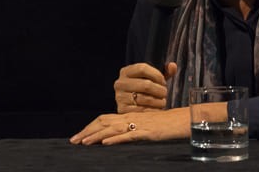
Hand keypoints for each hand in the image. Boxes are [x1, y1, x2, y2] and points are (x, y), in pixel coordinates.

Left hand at [69, 108, 189, 145]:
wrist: (185, 120)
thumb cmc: (168, 124)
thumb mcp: (148, 124)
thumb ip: (135, 127)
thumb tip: (118, 135)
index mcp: (132, 116)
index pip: (105, 119)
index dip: (91, 126)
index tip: (79, 136)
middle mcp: (133, 118)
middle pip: (105, 122)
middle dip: (87, 131)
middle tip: (73, 141)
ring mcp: (140, 124)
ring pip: (113, 128)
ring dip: (96, 135)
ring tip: (83, 143)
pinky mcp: (148, 132)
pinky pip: (129, 134)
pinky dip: (116, 138)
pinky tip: (105, 142)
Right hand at [113, 62, 177, 112]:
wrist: (132, 105)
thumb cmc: (146, 89)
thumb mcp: (153, 78)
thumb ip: (165, 71)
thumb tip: (173, 66)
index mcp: (126, 71)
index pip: (142, 68)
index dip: (157, 75)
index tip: (163, 81)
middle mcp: (120, 83)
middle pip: (146, 85)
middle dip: (160, 90)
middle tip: (164, 93)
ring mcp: (119, 97)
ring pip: (145, 99)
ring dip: (158, 101)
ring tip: (162, 101)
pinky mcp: (122, 110)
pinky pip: (142, 111)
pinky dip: (153, 110)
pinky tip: (157, 109)